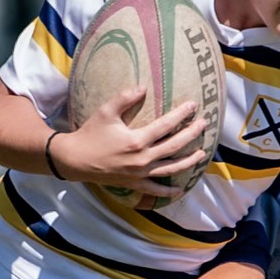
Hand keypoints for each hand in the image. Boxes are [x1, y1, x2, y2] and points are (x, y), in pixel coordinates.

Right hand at [51, 87, 209, 194]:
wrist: (75, 160)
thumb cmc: (90, 133)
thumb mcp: (105, 111)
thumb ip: (124, 98)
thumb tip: (143, 87)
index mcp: (137, 140)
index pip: (167, 125)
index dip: (182, 115)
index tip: (194, 106)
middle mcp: (143, 159)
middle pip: (175, 146)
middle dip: (192, 134)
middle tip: (204, 124)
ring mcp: (140, 173)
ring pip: (171, 168)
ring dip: (188, 161)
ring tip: (201, 153)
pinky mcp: (135, 184)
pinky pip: (155, 189)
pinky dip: (168, 191)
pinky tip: (180, 190)